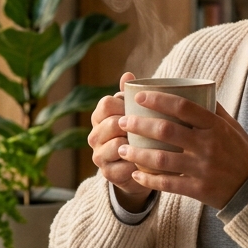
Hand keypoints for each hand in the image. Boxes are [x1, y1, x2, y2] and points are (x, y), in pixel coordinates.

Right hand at [87, 72, 151, 211]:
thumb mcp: (135, 114)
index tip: (142, 107)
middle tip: (152, 127)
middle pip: (111, 123)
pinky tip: (151, 161)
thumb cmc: (138, 135)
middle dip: (132, 125)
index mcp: (99, 117)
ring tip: (152, 144)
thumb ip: (130, 95)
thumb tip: (128, 74)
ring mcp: (99, 156)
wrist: (138, 170)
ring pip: (116, 145)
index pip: (106, 103)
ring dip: (135, 145)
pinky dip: (138, 163)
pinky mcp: (108, 174)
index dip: (125, 104)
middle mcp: (94, 136)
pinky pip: (123, 166)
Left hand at [118, 93, 247, 209]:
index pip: (183, 106)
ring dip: (137, 153)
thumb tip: (194, 88)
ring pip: (161, 159)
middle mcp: (208, 145)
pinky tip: (136, 174)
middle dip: (139, 125)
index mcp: (215, 126)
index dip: (158, 99)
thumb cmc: (241, 152)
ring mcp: (202, 168)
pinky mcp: (199, 189)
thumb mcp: (232, 127)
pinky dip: (149, 180)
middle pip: (166, 131)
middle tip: (123, 121)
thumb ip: (213, 110)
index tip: (139, 97)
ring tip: (122, 149)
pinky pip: (168, 184)